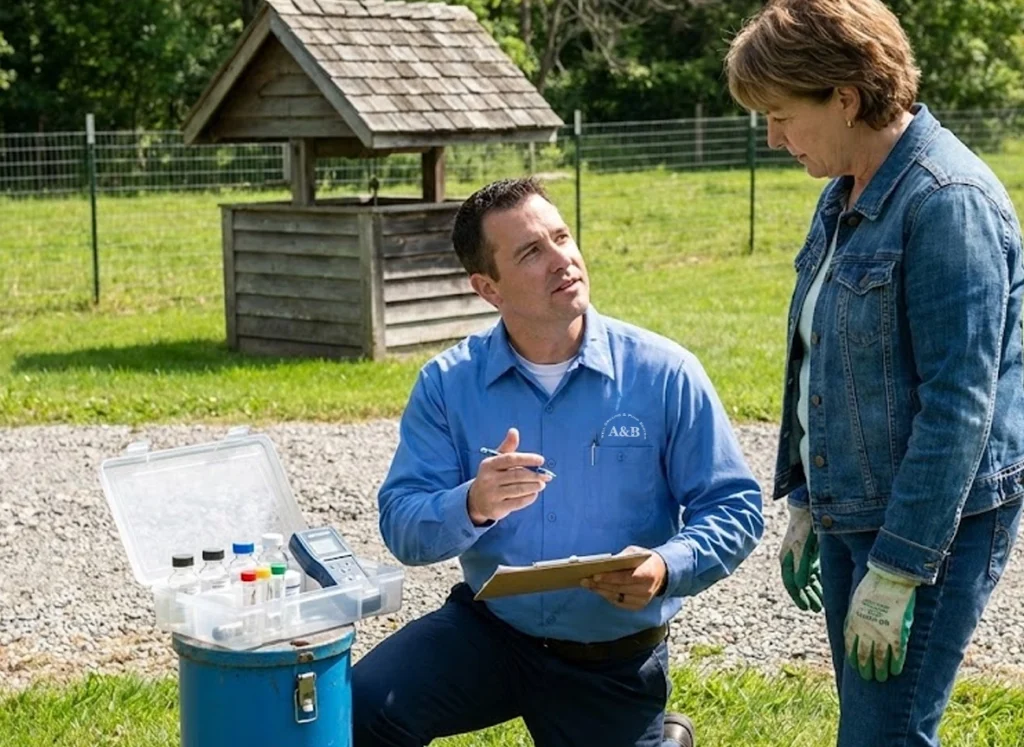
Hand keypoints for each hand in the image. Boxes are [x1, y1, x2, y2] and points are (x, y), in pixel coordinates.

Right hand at [467, 428, 550, 524]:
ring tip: (542, 484)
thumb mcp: (496, 461)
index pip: (510, 459)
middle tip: (547, 475)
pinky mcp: (496, 508)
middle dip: (535, 475)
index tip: (541, 460)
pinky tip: (534, 494)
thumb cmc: (492, 476)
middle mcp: (489, 479)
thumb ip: (508, 447)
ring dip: (534, 486)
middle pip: (517, 475)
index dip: (527, 459)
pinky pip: (517, 502)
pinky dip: (529, 498)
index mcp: (489, 464)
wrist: (476, 500)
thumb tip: (514, 431)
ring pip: (519, 489)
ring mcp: (492, 494)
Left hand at [580, 546, 666, 610]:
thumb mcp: (636, 552)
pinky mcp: (638, 606)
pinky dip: (607, 596)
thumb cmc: (644, 559)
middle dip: (600, 584)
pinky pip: (618, 602)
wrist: (662, 572)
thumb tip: (604, 563)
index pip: (626, 578)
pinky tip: (597, 589)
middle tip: (584, 580)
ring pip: (616, 597)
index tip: (595, 575)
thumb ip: (622, 556)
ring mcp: (642, 600)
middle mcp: (646, 590)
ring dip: (600, 591)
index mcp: (648, 574)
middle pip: (619, 588)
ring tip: (587, 584)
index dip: (610, 577)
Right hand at [778, 505, 822, 611]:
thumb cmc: (803, 528)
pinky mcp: (812, 554)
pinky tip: (826, 589)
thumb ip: (801, 566)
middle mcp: (794, 560)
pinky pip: (815, 572)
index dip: (798, 597)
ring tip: (822, 603)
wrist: (808, 509)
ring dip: (814, 591)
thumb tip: (800, 586)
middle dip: (808, 596)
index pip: (791, 583)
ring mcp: (803, 557)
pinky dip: (819, 582)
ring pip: (808, 579)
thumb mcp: (801, 547)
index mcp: (787, 559)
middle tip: (816, 609)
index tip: (806, 608)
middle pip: (800, 584)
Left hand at [844, 565, 917, 681]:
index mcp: (853, 623)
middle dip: (866, 668)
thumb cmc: (871, 586)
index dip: (854, 659)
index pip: (851, 646)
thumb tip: (853, 627)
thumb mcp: (855, 601)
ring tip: (882, 678)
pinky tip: (896, 671)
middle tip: (869, 677)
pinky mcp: (897, 632)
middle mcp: (865, 631)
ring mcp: (881, 633)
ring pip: (880, 658)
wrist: (888, 577)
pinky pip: (897, 653)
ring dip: (880, 670)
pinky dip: (896, 664)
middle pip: (864, 656)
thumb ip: (855, 616)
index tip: (855, 667)